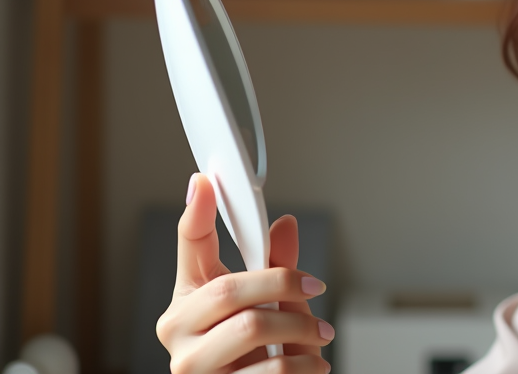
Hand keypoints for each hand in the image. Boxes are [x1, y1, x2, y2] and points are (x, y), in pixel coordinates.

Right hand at [157, 174, 333, 372]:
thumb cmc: (255, 355)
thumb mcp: (269, 308)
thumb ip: (276, 270)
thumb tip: (285, 224)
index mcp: (187, 300)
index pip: (189, 246)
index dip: (195, 212)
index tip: (205, 181)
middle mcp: (178, 333)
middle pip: (229, 290)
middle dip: (283, 283)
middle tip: (315, 288)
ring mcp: (191, 366)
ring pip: (251, 328)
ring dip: (301, 327)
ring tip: (320, 335)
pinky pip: (269, 371)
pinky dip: (303, 364)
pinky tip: (313, 363)